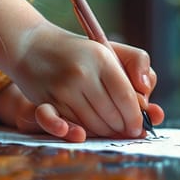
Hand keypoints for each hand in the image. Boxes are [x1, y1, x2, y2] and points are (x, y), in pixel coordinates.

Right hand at [0, 0, 163, 138]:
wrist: (32, 46)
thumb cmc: (79, 51)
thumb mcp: (110, 48)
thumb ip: (138, 63)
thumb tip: (146, 92)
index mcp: (101, 58)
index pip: (126, 98)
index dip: (135, 117)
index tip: (138, 126)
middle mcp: (82, 74)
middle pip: (112, 115)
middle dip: (122, 127)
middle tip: (126, 130)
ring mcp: (62, 89)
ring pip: (93, 124)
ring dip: (105, 131)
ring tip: (110, 128)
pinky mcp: (46, 101)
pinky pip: (70, 126)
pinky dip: (81, 132)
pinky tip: (85, 133)